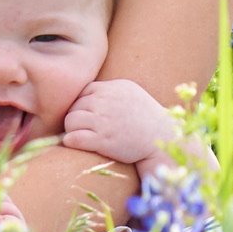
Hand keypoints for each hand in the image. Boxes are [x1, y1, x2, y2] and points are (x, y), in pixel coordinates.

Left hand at [60, 79, 177, 168]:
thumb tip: (86, 93)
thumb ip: (109, 90)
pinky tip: (73, 143)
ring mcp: (104, 121)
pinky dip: (70, 141)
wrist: (162, 138)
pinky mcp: (103, 140)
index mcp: (112, 88)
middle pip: (74, 106)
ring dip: (71, 129)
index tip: (86, 115)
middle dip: (75, 117)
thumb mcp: (130, 92)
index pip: (82, 92)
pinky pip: (74, 138)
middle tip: (80, 128)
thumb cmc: (146, 117)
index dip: (80, 104)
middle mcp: (106, 102)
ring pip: (71, 121)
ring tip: (78, 135)